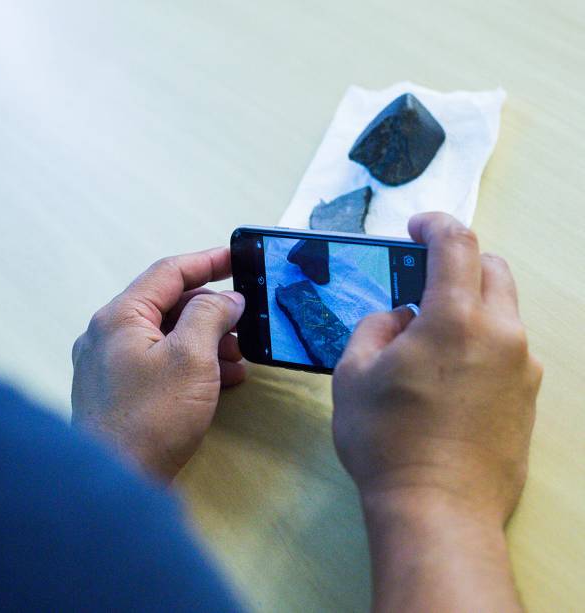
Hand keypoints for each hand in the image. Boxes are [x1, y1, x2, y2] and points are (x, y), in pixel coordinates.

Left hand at [71, 247, 245, 480]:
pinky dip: (189, 366)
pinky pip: (157, 364)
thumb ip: (210, 316)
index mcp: (119, 317)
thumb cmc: (151, 420)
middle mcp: (106, 335)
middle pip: (166, 305)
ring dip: (204, 342)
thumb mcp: (192, 358)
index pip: (167, 272)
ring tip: (238, 361)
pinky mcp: (115, 394)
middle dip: (211, 312)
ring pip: (164, 337)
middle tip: (246, 324)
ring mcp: (107, 366)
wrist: (116, 484)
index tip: (239, 259)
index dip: (207, 262)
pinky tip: (219, 383)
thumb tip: (225, 298)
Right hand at [333, 213, 541, 611]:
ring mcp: (523, 367)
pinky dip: (481, 344)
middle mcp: (501, 334)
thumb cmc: (387, 442)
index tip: (416, 227)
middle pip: (492, 270)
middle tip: (422, 279)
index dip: (435, 224)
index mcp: (454, 319)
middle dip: (459, 262)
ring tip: (430, 340)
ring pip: (503, 311)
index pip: (457, 244)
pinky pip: (508, 350)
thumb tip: (397, 316)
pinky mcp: (529, 397)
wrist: (438, 509)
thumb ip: (375, 327)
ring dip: (470, 307)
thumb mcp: (353, 374)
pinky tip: (449, 377)